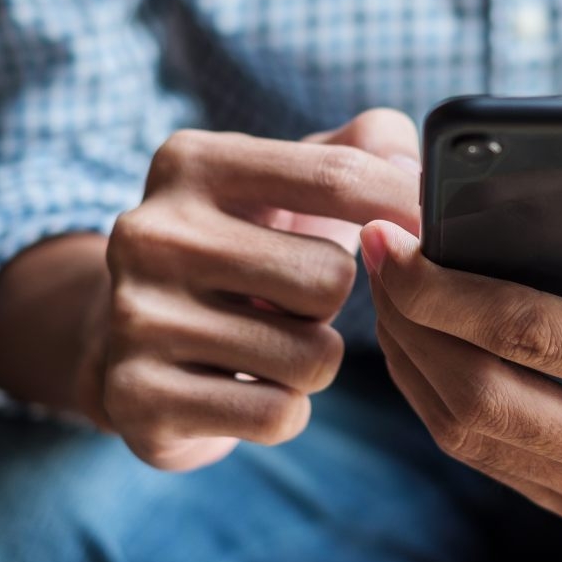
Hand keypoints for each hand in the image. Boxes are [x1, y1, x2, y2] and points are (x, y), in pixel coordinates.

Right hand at [96, 109, 420, 470]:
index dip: (404, 207)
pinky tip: (247, 385)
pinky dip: (284, 409)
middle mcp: (151, 232)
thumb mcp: (287, 182)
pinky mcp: (137, 397)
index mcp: (193, 162)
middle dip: (334, 303)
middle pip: (330, 278)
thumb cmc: (244, 247)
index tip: (435, 229)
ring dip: (314, 361)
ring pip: (312, 357)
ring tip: (268, 342)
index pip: (336, 176)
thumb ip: (361, 147)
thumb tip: (410, 160)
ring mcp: (136, 317)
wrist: (126, 336)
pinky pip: (278, 414)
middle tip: (293, 302)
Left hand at [363, 166, 561, 523]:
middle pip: (486, 397)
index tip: (398, 241)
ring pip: (471, 437)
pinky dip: (435, 401)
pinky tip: (419, 345)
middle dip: (414, 325)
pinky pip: (485, 460)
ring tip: (387, 295)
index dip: (452, 290)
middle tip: (379, 259)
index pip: (540, 337)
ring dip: (412, 363)